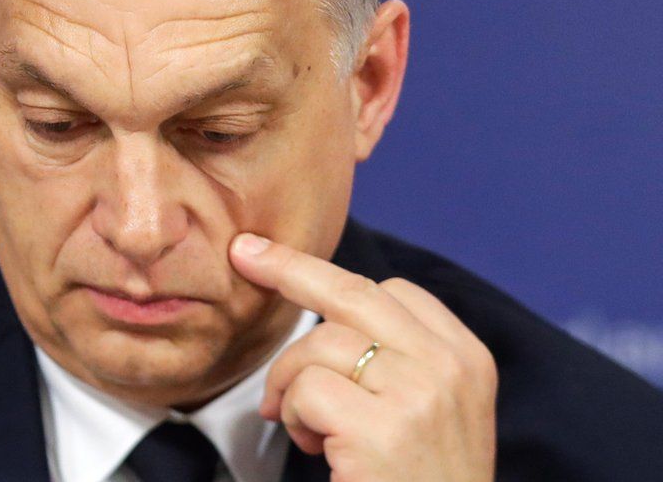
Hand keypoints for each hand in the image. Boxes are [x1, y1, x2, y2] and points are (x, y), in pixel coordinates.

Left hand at [229, 233, 497, 481]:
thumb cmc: (424, 481)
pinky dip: (294, 414)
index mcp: (466, 356)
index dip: (332, 278)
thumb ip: (398, 360)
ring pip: (320, 344)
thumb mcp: (434, 412)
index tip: (287, 265)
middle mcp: (449, 366)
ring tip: (302, 424)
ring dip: (290, 382)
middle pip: (353, 291)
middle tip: (246, 254)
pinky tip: (315, 447)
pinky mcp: (382, 429)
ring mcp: (419, 394)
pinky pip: (308, 389)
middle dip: (290, 268)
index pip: (393, 291)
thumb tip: (323, 314)